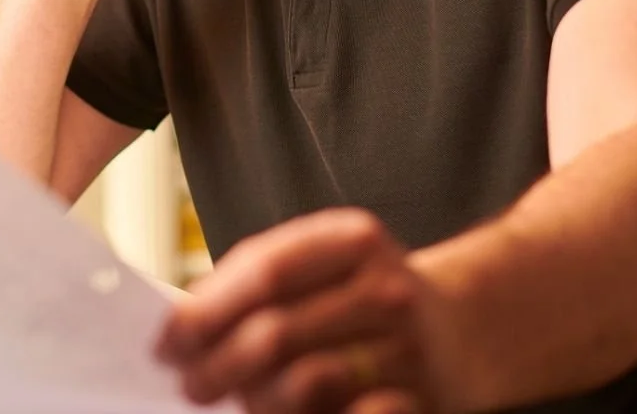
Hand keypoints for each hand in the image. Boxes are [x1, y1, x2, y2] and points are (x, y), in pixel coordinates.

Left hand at [155, 209, 453, 413]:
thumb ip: (262, 284)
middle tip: (190, 385)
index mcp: (353, 240)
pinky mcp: (423, 398)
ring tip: (237, 402)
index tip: (166, 342)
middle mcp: (386, 287)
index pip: (262, 272)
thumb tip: (184, 331)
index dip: (204, 311)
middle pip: (275, 331)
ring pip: (306, 381)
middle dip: (217, 365)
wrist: (470, 326)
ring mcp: (409, 345)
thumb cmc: (368, 296)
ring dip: (257, 399)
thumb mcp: (327, 265)